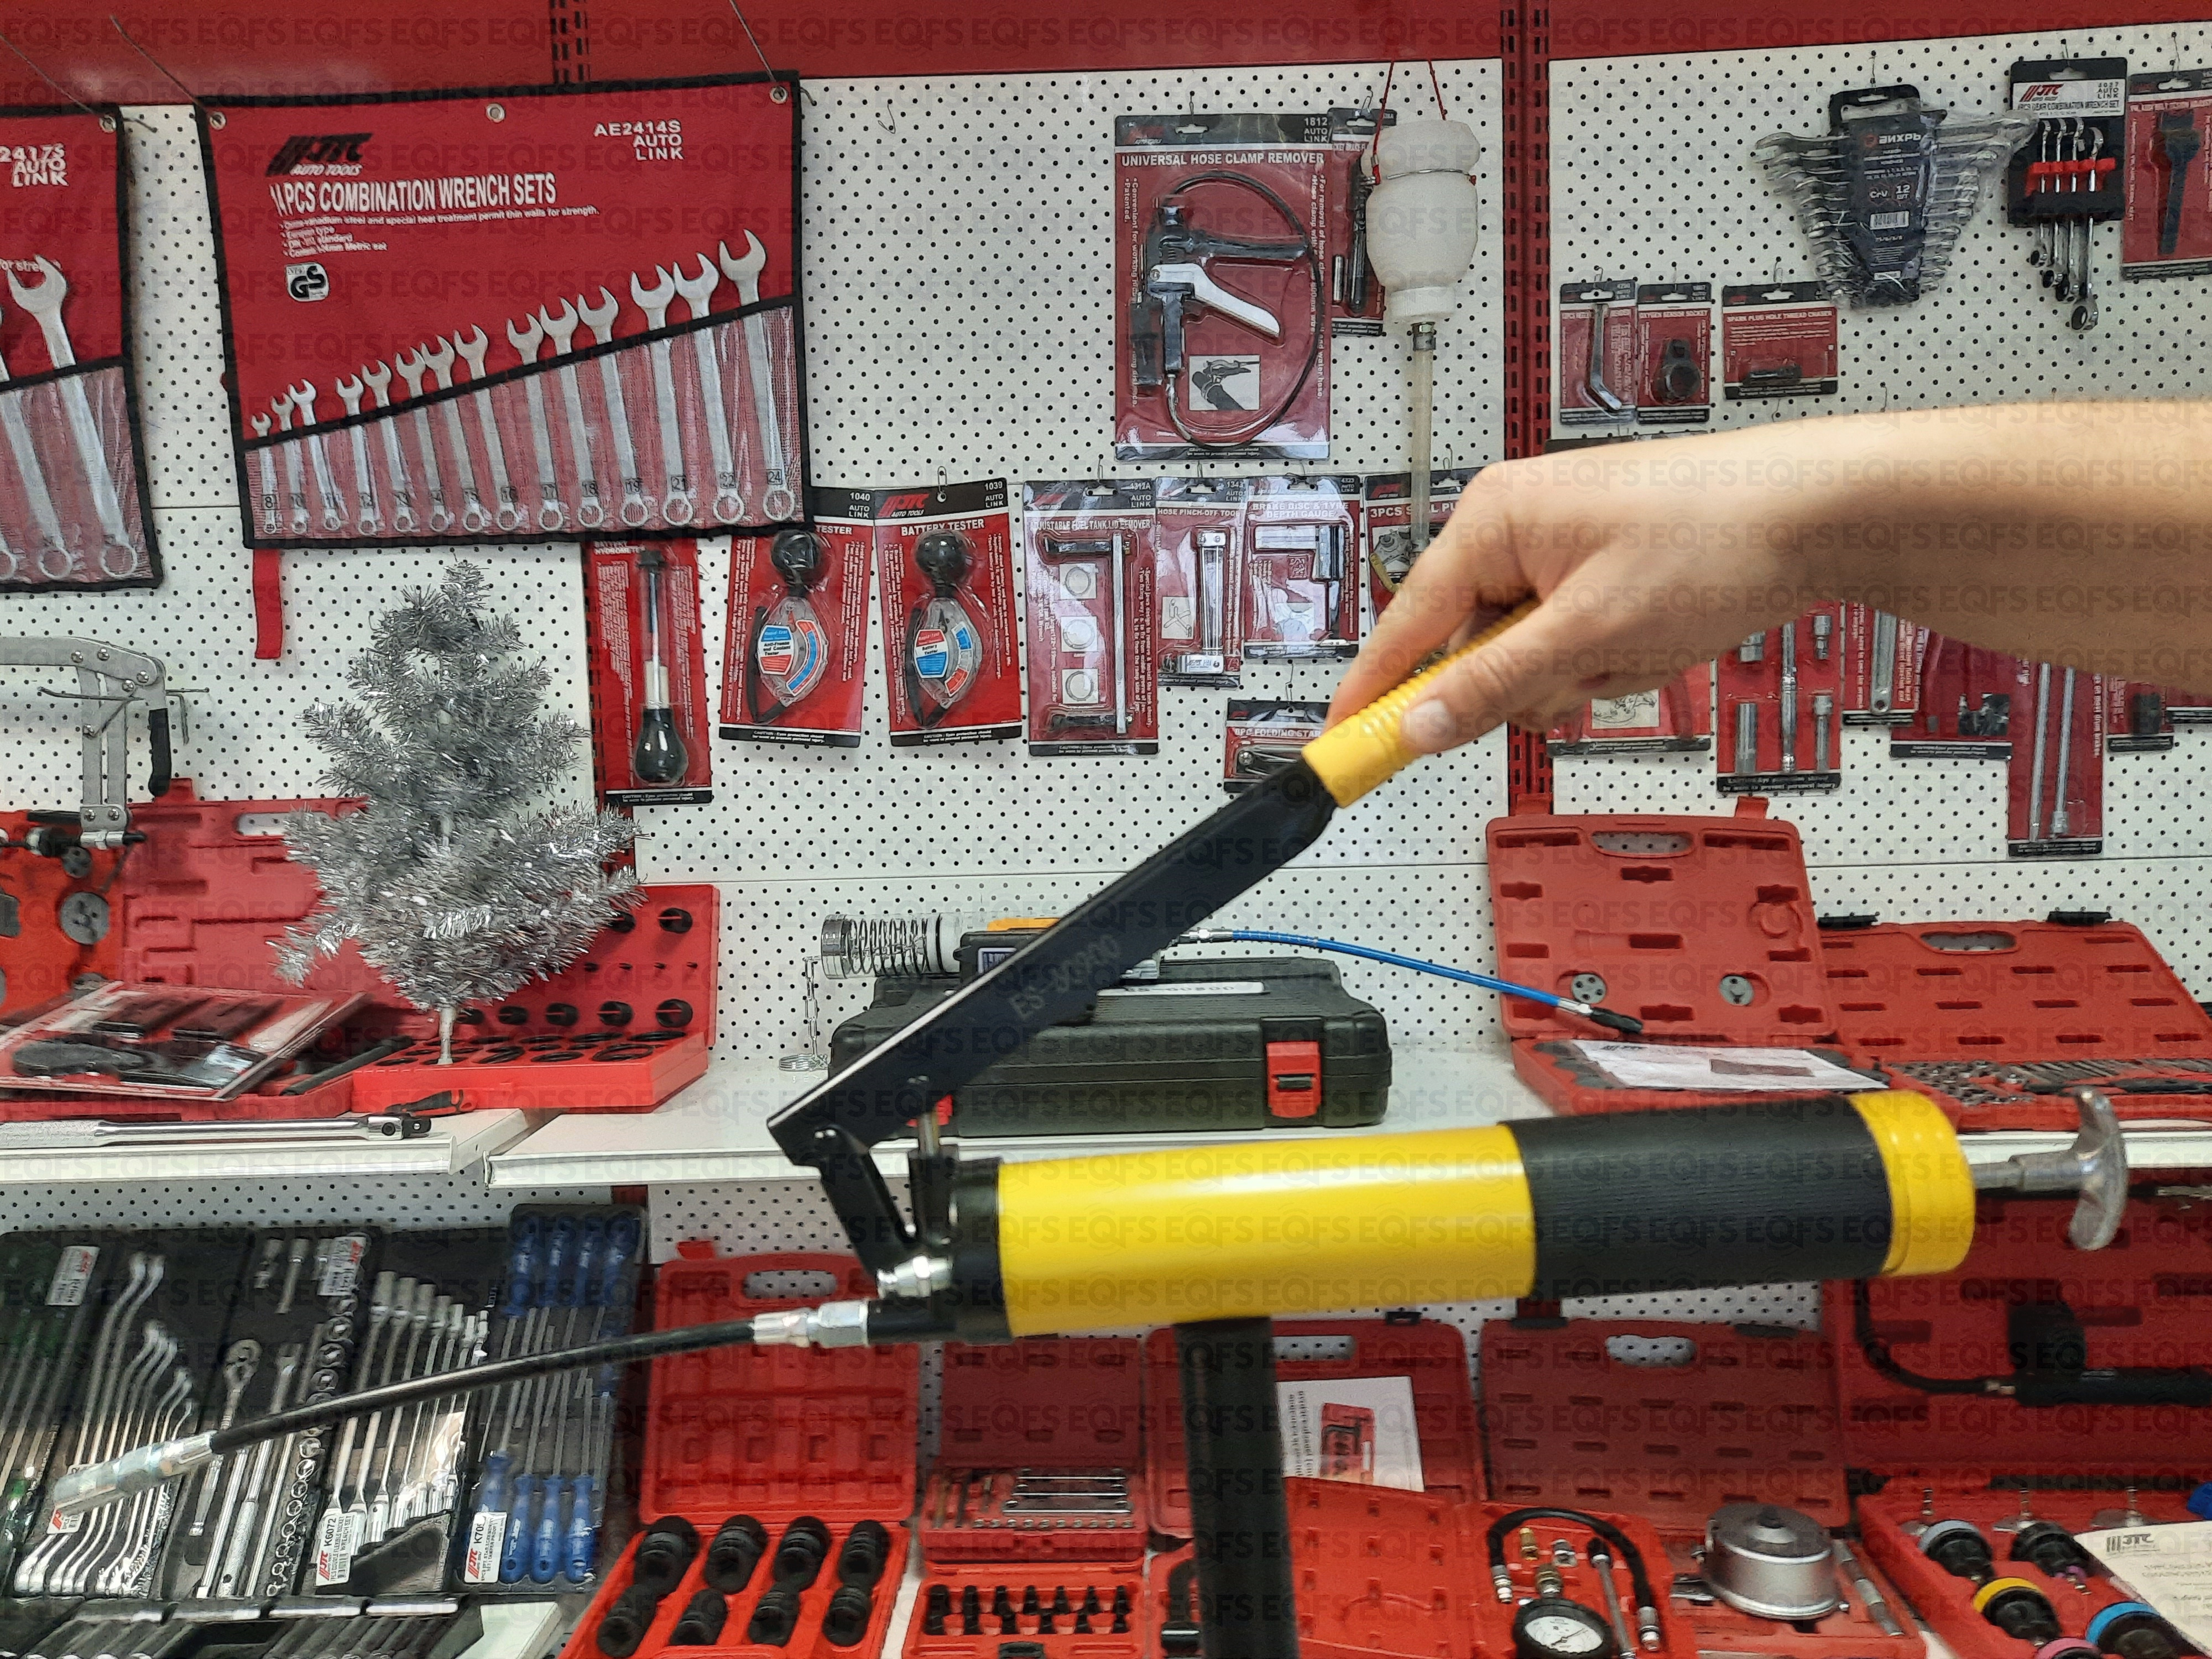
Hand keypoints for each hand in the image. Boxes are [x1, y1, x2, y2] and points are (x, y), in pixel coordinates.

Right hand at [1330, 433, 1853, 753]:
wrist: (1817, 513)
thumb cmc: (1713, 539)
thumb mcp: (1590, 631)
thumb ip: (1494, 685)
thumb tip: (1419, 727)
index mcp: (1492, 521)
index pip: (1404, 625)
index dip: (1373, 694)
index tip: (1338, 748)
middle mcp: (1514, 530)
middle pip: (1471, 651)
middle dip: (1528, 682)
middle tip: (1588, 671)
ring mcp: (1558, 552)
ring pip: (1525, 659)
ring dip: (1577, 676)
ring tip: (1638, 644)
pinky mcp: (1597, 574)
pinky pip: (1568, 647)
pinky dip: (1605, 663)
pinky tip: (1651, 641)